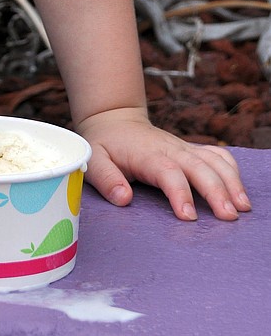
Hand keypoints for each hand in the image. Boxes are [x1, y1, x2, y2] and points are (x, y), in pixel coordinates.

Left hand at [77, 107, 251, 221]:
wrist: (114, 118)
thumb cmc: (104, 144)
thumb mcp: (93, 159)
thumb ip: (106, 179)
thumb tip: (124, 198)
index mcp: (147, 154)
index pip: (168, 172)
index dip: (180, 193)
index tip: (188, 217)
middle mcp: (170, 148)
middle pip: (199, 167)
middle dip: (216, 191)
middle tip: (229, 216)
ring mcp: (183, 148)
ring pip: (213, 160)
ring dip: (231, 181)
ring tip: (243, 208)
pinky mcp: (191, 150)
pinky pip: (217, 155)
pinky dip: (232, 169)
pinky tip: (239, 190)